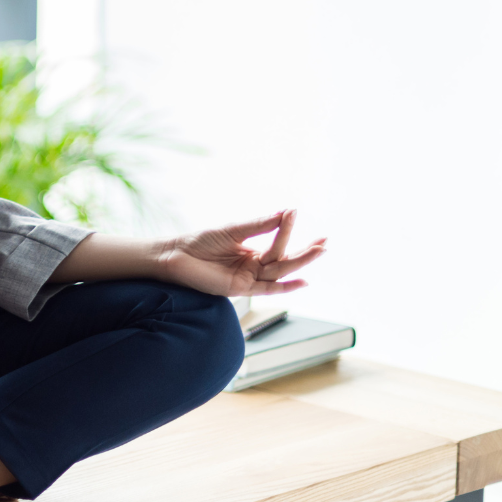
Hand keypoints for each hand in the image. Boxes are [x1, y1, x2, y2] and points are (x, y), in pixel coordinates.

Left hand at [155, 210, 324, 297]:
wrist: (176, 255)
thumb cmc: (200, 242)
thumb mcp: (233, 230)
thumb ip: (259, 225)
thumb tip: (284, 212)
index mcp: (252, 252)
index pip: (277, 244)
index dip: (286, 230)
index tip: (296, 212)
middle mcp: (253, 267)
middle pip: (285, 261)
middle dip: (305, 252)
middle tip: (324, 242)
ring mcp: (248, 279)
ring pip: (279, 272)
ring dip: (299, 263)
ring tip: (318, 250)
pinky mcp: (240, 289)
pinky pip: (267, 290)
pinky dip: (285, 287)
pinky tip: (302, 281)